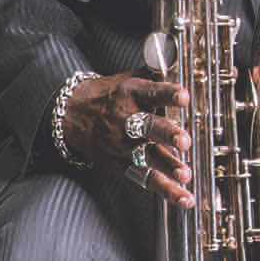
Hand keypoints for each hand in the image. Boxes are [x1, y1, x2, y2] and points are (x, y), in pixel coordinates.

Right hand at [58, 72, 188, 202]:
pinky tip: (184, 197)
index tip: (184, 97)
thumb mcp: (129, 78)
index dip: (168, 94)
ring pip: (148, 157)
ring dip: (168, 166)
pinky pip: (147, 179)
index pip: (151, 92)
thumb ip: (158, 74)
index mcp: (130, 93)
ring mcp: (124, 145)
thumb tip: (187, 63)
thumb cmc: (109, 95)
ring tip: (184, 174)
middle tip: (184, 140)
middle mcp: (127, 119)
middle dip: (167, 134)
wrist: (72, 115)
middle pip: (148, 126)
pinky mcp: (123, 165)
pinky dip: (167, 190)